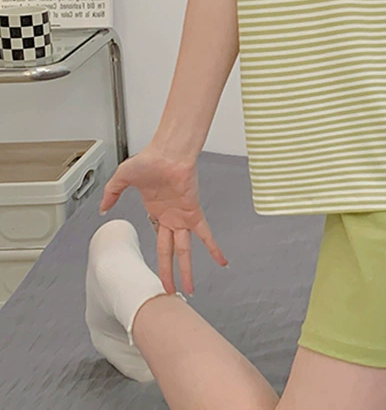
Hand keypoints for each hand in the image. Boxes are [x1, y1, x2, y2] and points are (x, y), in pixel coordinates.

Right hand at [99, 144, 227, 295]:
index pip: (159, 241)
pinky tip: (222, 261)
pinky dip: (214, 248)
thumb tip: (103, 209)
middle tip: (169, 292)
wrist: (168, 151)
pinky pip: (206, 234)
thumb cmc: (149, 159)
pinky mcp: (193, 213)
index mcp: (157, 212)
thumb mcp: (122, 179)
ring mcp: (182, 216)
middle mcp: (171, 218)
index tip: (159, 269)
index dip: (159, 257)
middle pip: (169, 253)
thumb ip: (112, 194)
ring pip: (184, 250)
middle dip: (170, 273)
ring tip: (190, 290)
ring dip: (187, 271)